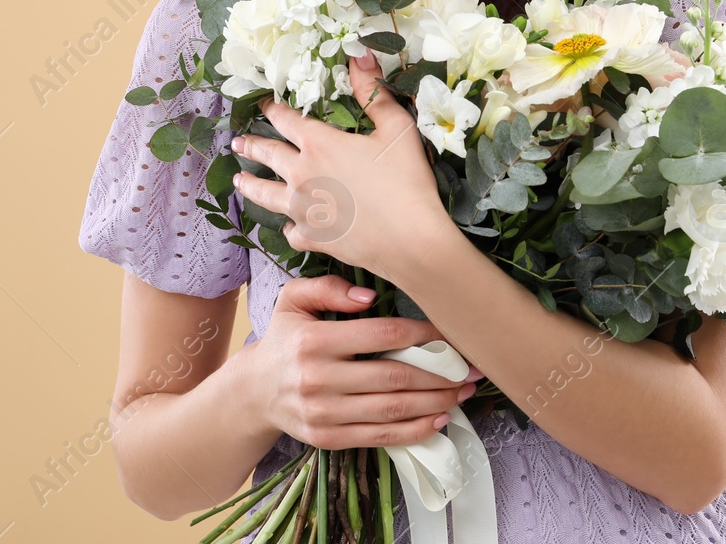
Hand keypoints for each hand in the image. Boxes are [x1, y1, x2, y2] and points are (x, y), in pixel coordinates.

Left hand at [233, 52, 455, 284]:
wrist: (410, 239)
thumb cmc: (406, 179)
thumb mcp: (396, 128)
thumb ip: (373, 92)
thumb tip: (359, 53)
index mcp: (319, 144)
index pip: (286, 120)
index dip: (273, 109)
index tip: (263, 104)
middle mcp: (301, 174)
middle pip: (268, 155)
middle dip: (252, 145)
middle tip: (238, 141)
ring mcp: (302, 209)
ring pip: (266, 194)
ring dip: (251, 184)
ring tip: (240, 180)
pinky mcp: (312, 237)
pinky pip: (290, 230)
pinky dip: (288, 226)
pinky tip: (289, 226)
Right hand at [246, 275, 479, 449]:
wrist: (253, 392)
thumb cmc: (285, 339)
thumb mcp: (294, 300)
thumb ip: (328, 287)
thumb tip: (370, 296)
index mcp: (314, 340)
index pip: (382, 334)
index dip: (424, 334)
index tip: (453, 334)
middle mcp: (317, 379)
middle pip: (394, 376)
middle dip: (440, 374)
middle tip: (472, 369)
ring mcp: (322, 413)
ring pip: (391, 410)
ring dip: (435, 403)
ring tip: (463, 393)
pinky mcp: (327, 439)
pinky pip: (379, 437)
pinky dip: (414, 431)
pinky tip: (439, 420)